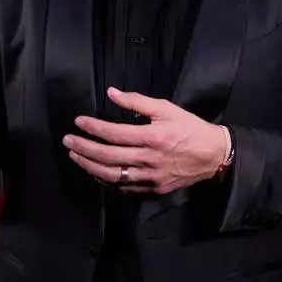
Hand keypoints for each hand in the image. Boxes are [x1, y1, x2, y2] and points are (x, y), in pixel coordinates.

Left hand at [63, 87, 229, 194]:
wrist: (213, 155)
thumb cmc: (190, 128)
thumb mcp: (166, 108)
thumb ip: (137, 101)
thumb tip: (112, 93)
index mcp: (153, 136)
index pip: (114, 133)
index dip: (93, 128)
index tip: (79, 122)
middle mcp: (149, 159)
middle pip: (108, 156)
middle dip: (84, 148)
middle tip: (68, 141)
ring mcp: (150, 177)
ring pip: (112, 176)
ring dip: (90, 166)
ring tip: (76, 156)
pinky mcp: (153, 189)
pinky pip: (124, 187)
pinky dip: (106, 180)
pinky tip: (96, 171)